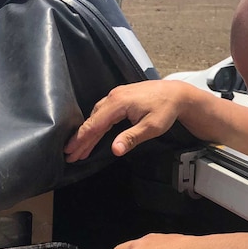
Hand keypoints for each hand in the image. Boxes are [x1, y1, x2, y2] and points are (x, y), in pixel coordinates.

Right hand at [64, 80, 192, 161]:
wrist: (177, 94)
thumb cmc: (166, 109)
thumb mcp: (151, 128)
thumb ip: (131, 138)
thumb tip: (114, 150)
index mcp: (118, 103)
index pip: (94, 124)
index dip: (81, 139)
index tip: (70, 151)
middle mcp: (114, 97)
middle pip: (92, 120)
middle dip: (80, 138)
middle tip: (70, 154)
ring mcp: (116, 96)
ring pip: (96, 116)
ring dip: (88, 133)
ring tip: (80, 148)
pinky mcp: (120, 97)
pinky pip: (103, 112)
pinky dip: (96, 125)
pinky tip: (94, 133)